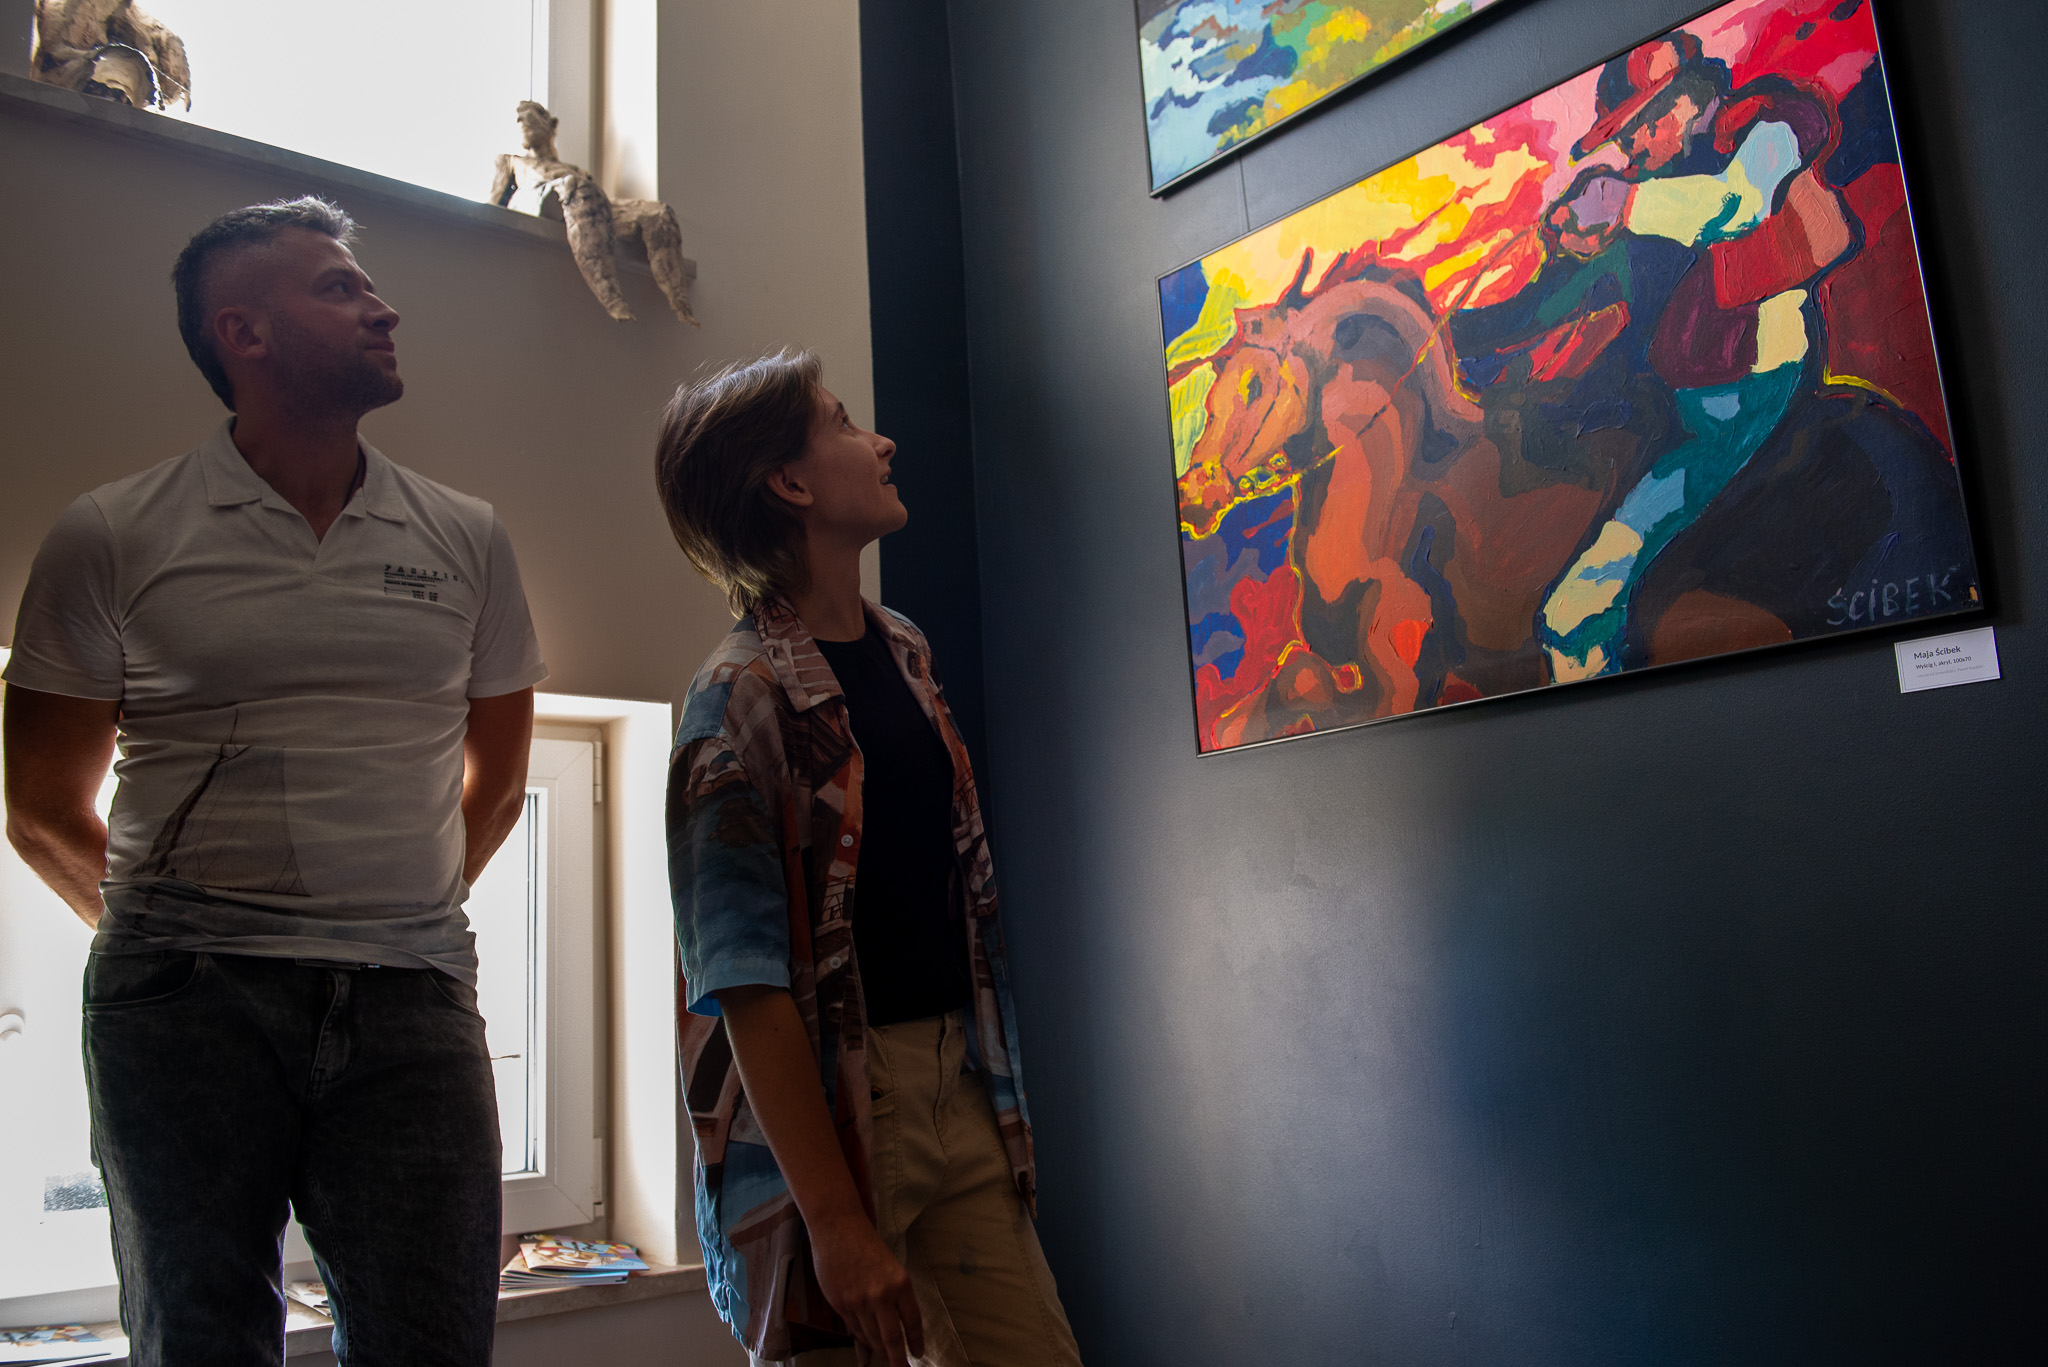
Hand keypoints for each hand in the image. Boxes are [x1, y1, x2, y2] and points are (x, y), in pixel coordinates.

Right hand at [809, 1213, 924, 1362]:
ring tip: (886, 1358)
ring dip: (879, 1351)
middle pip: (892, 1338)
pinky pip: (854, 1329)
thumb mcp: (889, 1267)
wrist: (838, 1228)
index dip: (915, 1341)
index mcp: (900, 1283)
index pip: (912, 1322)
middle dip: (897, 1359)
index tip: (918, 1354)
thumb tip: (896, 1325)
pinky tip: (868, 1345)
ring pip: (872, 1337)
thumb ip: (894, 1297)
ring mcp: (859, 1301)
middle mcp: (881, 1295)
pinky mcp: (841, 1304)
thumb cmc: (866, 1244)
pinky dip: (862, 1339)